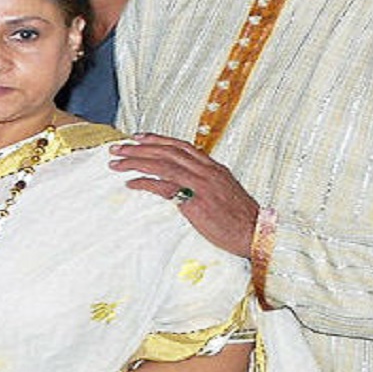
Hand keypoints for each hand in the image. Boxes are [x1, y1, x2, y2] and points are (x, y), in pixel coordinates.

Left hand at [109, 133, 259, 256]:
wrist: (256, 234)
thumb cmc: (239, 218)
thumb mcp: (224, 191)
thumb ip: (205, 181)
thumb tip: (186, 182)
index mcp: (213, 167)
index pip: (180, 145)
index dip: (157, 139)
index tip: (138, 137)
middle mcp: (206, 170)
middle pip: (166, 151)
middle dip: (138, 147)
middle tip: (117, 148)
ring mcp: (201, 184)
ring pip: (162, 164)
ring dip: (135, 162)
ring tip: (116, 164)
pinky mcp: (196, 200)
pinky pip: (164, 186)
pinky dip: (145, 182)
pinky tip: (131, 183)